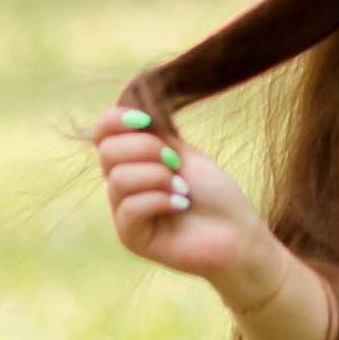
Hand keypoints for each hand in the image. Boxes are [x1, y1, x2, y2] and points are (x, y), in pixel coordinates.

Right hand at [89, 104, 266, 293]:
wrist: (236, 231)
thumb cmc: (214, 193)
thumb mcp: (184, 153)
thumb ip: (155, 133)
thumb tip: (130, 102)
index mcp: (133, 160)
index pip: (101, 132)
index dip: (115, 119)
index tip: (145, 120)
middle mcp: (122, 185)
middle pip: (108, 151)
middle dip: (147, 148)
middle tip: (176, 164)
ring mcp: (123, 212)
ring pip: (119, 179)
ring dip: (158, 177)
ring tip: (182, 189)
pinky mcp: (131, 237)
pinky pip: (129, 208)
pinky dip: (159, 200)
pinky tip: (180, 206)